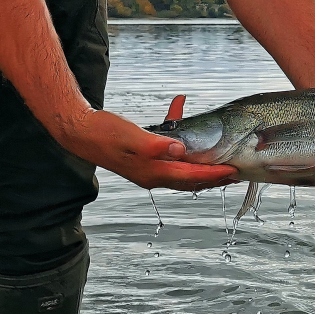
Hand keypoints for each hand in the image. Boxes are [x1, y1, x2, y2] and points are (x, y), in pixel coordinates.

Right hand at [58, 102, 236, 190]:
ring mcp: (147, 171)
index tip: (233, 171)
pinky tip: (186, 144)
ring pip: (182, 174)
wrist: (79, 132)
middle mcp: (152, 176)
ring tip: (220, 168)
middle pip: (191, 181)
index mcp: (153, 172)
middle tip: (234, 175)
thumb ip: (158, 145)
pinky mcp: (142, 163)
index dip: (214, 174)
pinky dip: (183, 155)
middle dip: (213, 179)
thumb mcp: (134, 137)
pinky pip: (170, 162)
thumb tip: (181, 149)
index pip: (191, 175)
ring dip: (202, 171)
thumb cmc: (105, 132)